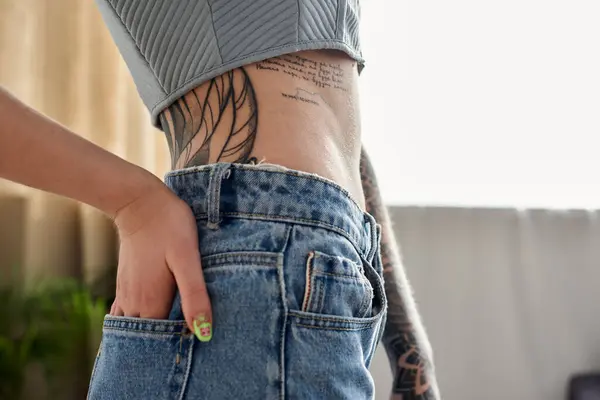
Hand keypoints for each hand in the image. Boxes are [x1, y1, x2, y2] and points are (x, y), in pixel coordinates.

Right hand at [110, 182, 212, 341]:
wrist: (139, 202)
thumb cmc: (169, 226)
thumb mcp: (188, 259)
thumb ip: (195, 295)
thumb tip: (204, 332)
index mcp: (150, 302)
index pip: (162, 340)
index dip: (179, 344)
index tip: (198, 340)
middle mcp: (134, 303)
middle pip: (148, 336)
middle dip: (165, 341)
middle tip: (190, 335)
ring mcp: (127, 293)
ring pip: (136, 325)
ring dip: (153, 331)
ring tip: (176, 327)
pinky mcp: (125, 283)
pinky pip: (126, 312)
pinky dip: (140, 319)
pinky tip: (156, 313)